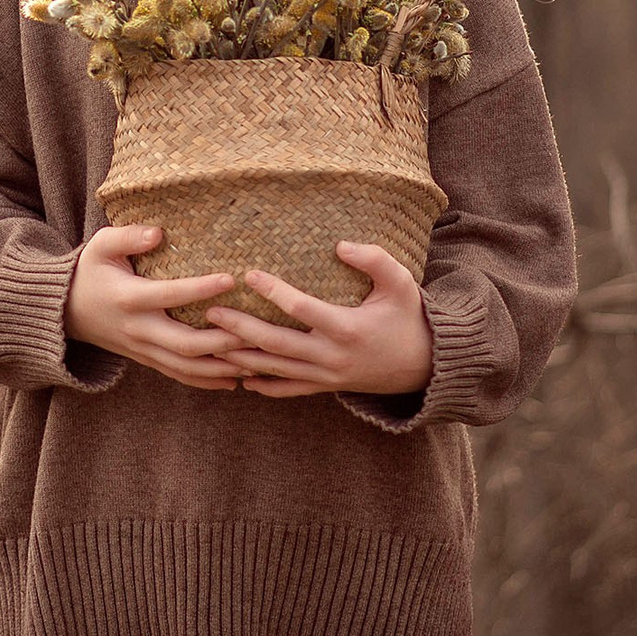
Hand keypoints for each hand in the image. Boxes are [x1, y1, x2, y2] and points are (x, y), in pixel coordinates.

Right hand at [66, 224, 249, 390]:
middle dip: (222, 341)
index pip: (170, 295)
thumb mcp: (101, 246)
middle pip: (185, 344)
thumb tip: (159, 232)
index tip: (232, 279)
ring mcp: (143, 350)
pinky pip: (179, 375)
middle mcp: (138, 329)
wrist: (66, 312)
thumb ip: (128, 236)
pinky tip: (235, 379)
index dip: (200, 289)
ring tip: (254, 361)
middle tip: (255, 332)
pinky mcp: (147, 360)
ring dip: (221, 368)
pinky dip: (208, 381)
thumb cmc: (90, 271)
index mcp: (128, 298)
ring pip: (186, 367)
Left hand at [201, 241, 434, 398]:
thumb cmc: (409, 317)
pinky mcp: (327, 386)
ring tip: (212, 342)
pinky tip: (240, 379)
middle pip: (278, 345)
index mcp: (348, 329)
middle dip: (242, 329)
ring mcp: (328, 376)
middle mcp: (333, 356)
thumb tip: (340, 245)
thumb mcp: (401, 283)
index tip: (248, 274)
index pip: (302, 309)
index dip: (273, 292)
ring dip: (243, 357)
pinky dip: (264, 387)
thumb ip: (374, 260)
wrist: (425, 366)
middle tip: (211, 313)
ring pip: (277, 369)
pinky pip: (290, 390)